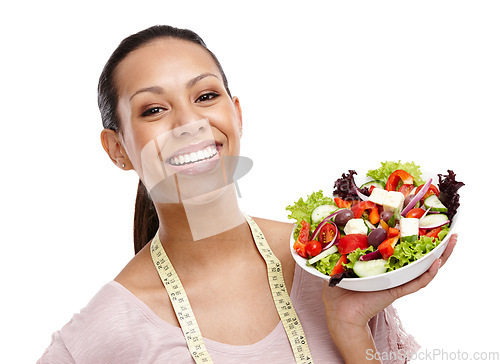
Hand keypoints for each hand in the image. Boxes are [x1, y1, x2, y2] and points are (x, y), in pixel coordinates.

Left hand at [321, 234, 456, 352]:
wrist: (340, 314)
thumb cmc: (338, 292)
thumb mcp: (338, 263)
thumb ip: (338, 248)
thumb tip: (332, 229)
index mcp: (381, 262)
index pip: (399, 245)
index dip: (410, 232)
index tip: (419, 216)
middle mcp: (392, 270)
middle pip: (417, 254)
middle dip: (433, 241)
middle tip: (446, 227)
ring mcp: (397, 280)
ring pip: (424, 267)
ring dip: (440, 255)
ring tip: (452, 240)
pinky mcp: (397, 290)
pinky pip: (417, 283)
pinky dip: (428, 273)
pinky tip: (436, 262)